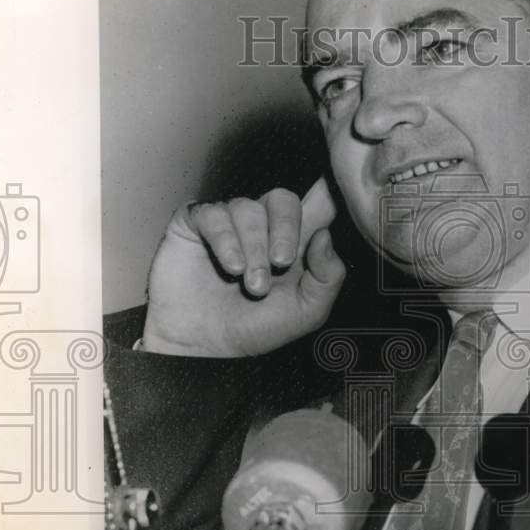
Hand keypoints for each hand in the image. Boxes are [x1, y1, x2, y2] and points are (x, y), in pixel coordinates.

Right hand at [142, 177, 345, 356]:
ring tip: (250, 283)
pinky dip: (226, 240)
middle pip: (284, 199)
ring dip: (254, 248)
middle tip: (281, 264)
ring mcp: (228, 224)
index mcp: (294, 244)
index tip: (334, 182)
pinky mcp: (195, 224)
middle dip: (286, 230)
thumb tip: (325, 236)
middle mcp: (263, 228)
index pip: (318, 205)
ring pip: (249, 209)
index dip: (329, 188)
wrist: (205, 347)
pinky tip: (230, 267)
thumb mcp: (306, 312)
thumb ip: (328, 276)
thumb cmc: (254, 328)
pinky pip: (213, 214)